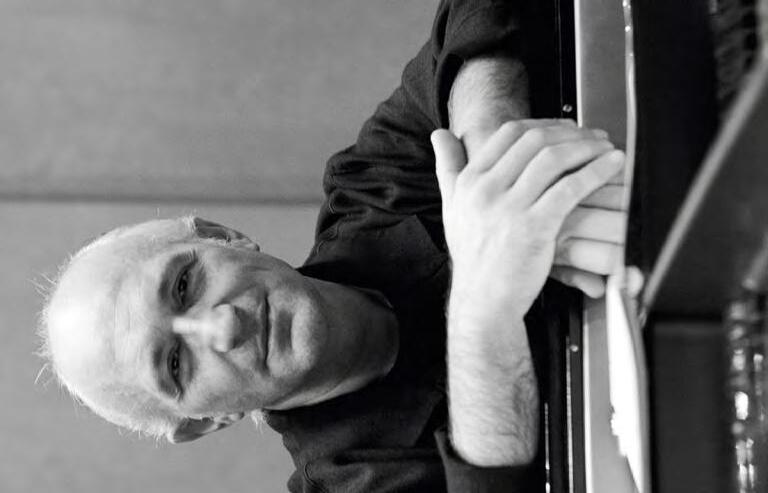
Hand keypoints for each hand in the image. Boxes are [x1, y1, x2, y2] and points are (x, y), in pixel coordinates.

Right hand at [432, 120, 624, 322]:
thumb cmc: (476, 259)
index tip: (565, 129)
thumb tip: (440, 135)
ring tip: (605, 149)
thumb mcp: (453, 208)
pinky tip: (611, 167)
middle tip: (592, 138)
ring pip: (553, 159)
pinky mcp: (534, 227)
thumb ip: (448, 168)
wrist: (483, 301)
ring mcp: (509, 208)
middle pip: (534, 141)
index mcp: (470, 182)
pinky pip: (570, 188)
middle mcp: (486, 190)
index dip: (544, 125)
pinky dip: (595, 172)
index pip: (509, 134)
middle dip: (570, 134)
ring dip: (586, 148)